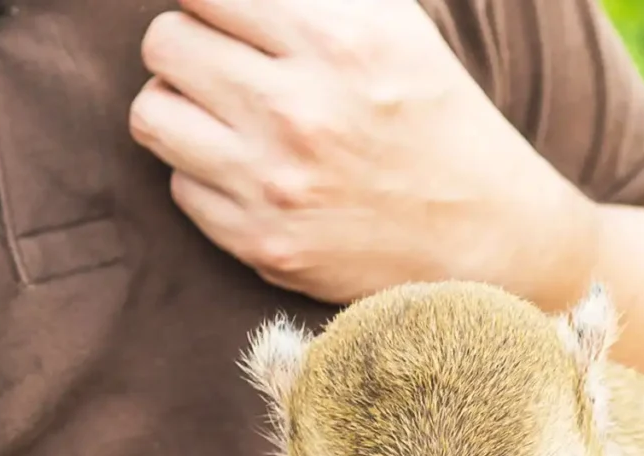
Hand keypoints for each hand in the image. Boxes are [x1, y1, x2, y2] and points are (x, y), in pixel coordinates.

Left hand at [131, 0, 598, 307]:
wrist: (491, 236)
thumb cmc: (434, 114)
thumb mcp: (391, 23)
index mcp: (333, 37)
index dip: (214, 4)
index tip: (233, 22)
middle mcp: (298, 109)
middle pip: (164, 42)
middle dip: (192, 48)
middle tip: (230, 69)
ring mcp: (274, 183)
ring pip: (151, 115)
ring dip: (182, 110)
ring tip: (226, 118)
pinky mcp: (262, 244)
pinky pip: (179, 187)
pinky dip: (207, 178)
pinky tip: (256, 177)